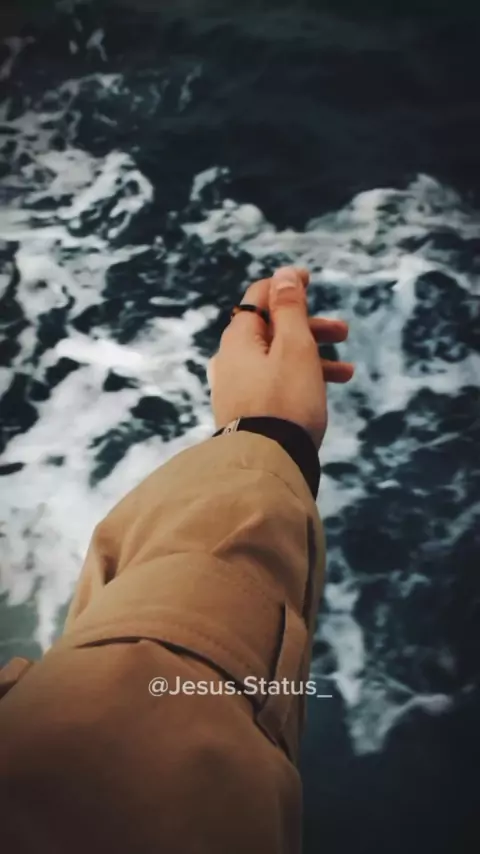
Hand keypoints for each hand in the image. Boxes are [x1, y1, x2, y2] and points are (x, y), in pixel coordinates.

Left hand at [207, 266, 354, 449]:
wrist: (268, 463)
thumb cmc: (286, 401)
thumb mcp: (295, 347)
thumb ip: (290, 309)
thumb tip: (283, 275)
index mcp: (238, 339)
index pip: (258, 297)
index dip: (286, 286)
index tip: (310, 279)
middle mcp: (230, 360)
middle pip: (272, 330)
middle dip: (310, 327)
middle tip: (343, 331)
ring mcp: (235, 388)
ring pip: (277, 360)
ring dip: (313, 357)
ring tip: (347, 371)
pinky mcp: (245, 412)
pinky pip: (274, 384)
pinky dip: (300, 380)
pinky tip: (323, 392)